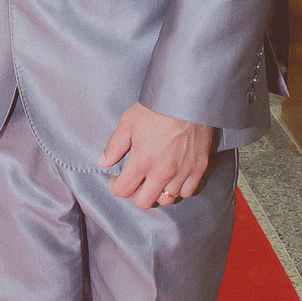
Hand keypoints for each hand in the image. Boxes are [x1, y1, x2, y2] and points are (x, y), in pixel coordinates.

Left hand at [100, 106, 214, 208]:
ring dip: (157, 192)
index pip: (123, 190)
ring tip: (155, 180)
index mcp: (142, 162)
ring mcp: (182, 172)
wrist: (188, 98)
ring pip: (167, 199)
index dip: (115, 187)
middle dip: (135, 195)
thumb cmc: (157, 108)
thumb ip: (114, 146)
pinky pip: (187, 191)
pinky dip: (179, 189)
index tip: (116, 180)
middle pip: (144, 202)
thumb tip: (103, 162)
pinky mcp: (198, 168)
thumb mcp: (128, 122)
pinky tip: (174, 179)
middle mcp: (162, 172)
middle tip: (135, 183)